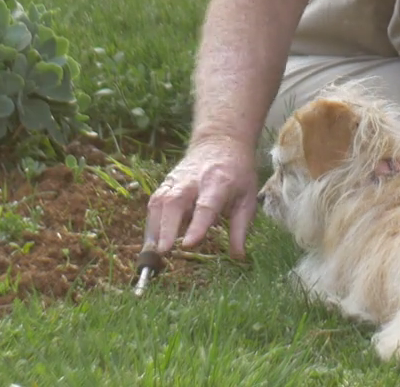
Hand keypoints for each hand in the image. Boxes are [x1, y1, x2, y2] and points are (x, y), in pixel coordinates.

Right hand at [145, 136, 258, 259]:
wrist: (221, 141)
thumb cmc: (238, 172)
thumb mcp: (248, 197)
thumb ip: (241, 228)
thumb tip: (238, 257)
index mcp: (219, 183)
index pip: (206, 206)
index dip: (196, 226)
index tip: (188, 245)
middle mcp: (194, 180)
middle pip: (175, 201)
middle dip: (166, 227)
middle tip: (163, 252)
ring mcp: (178, 179)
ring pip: (160, 201)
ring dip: (154, 227)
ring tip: (153, 252)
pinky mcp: (167, 182)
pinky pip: (155, 201)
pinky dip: (151, 222)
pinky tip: (151, 241)